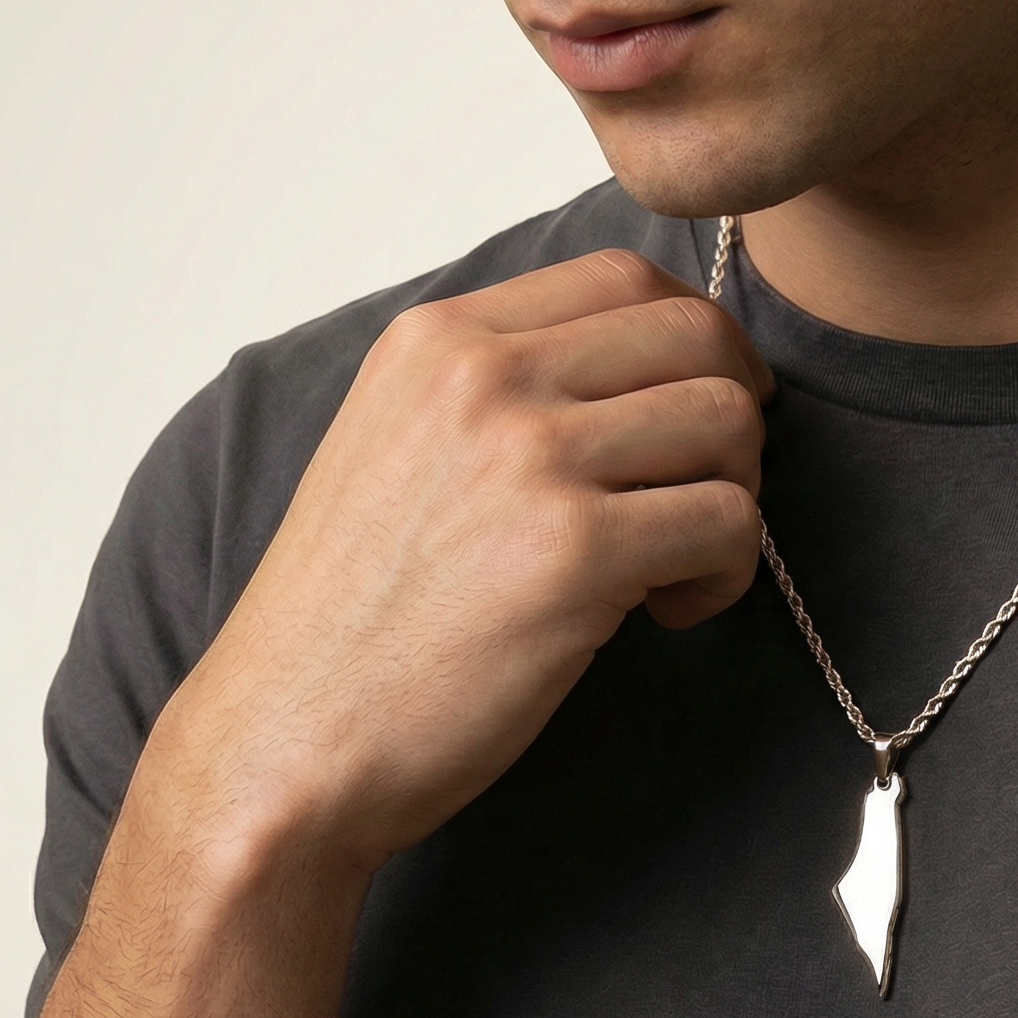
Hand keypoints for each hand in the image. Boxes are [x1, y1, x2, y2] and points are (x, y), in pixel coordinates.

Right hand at [142, 249, 771, 872]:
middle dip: (733, 414)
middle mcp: (483, 374)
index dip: (693, 342)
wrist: (285, 741)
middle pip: (696, 333)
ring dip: (732, 496)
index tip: (693, 413)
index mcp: (439, 338)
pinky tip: (667, 611)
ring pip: (727, 420)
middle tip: (702, 493)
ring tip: (674, 564)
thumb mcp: (399, 446)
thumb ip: (502, 389)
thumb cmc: (355, 619)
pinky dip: (726, 571)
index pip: (623, 276)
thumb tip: (643, 369)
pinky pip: (727, 520)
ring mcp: (528, 456)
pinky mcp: (573, 551)